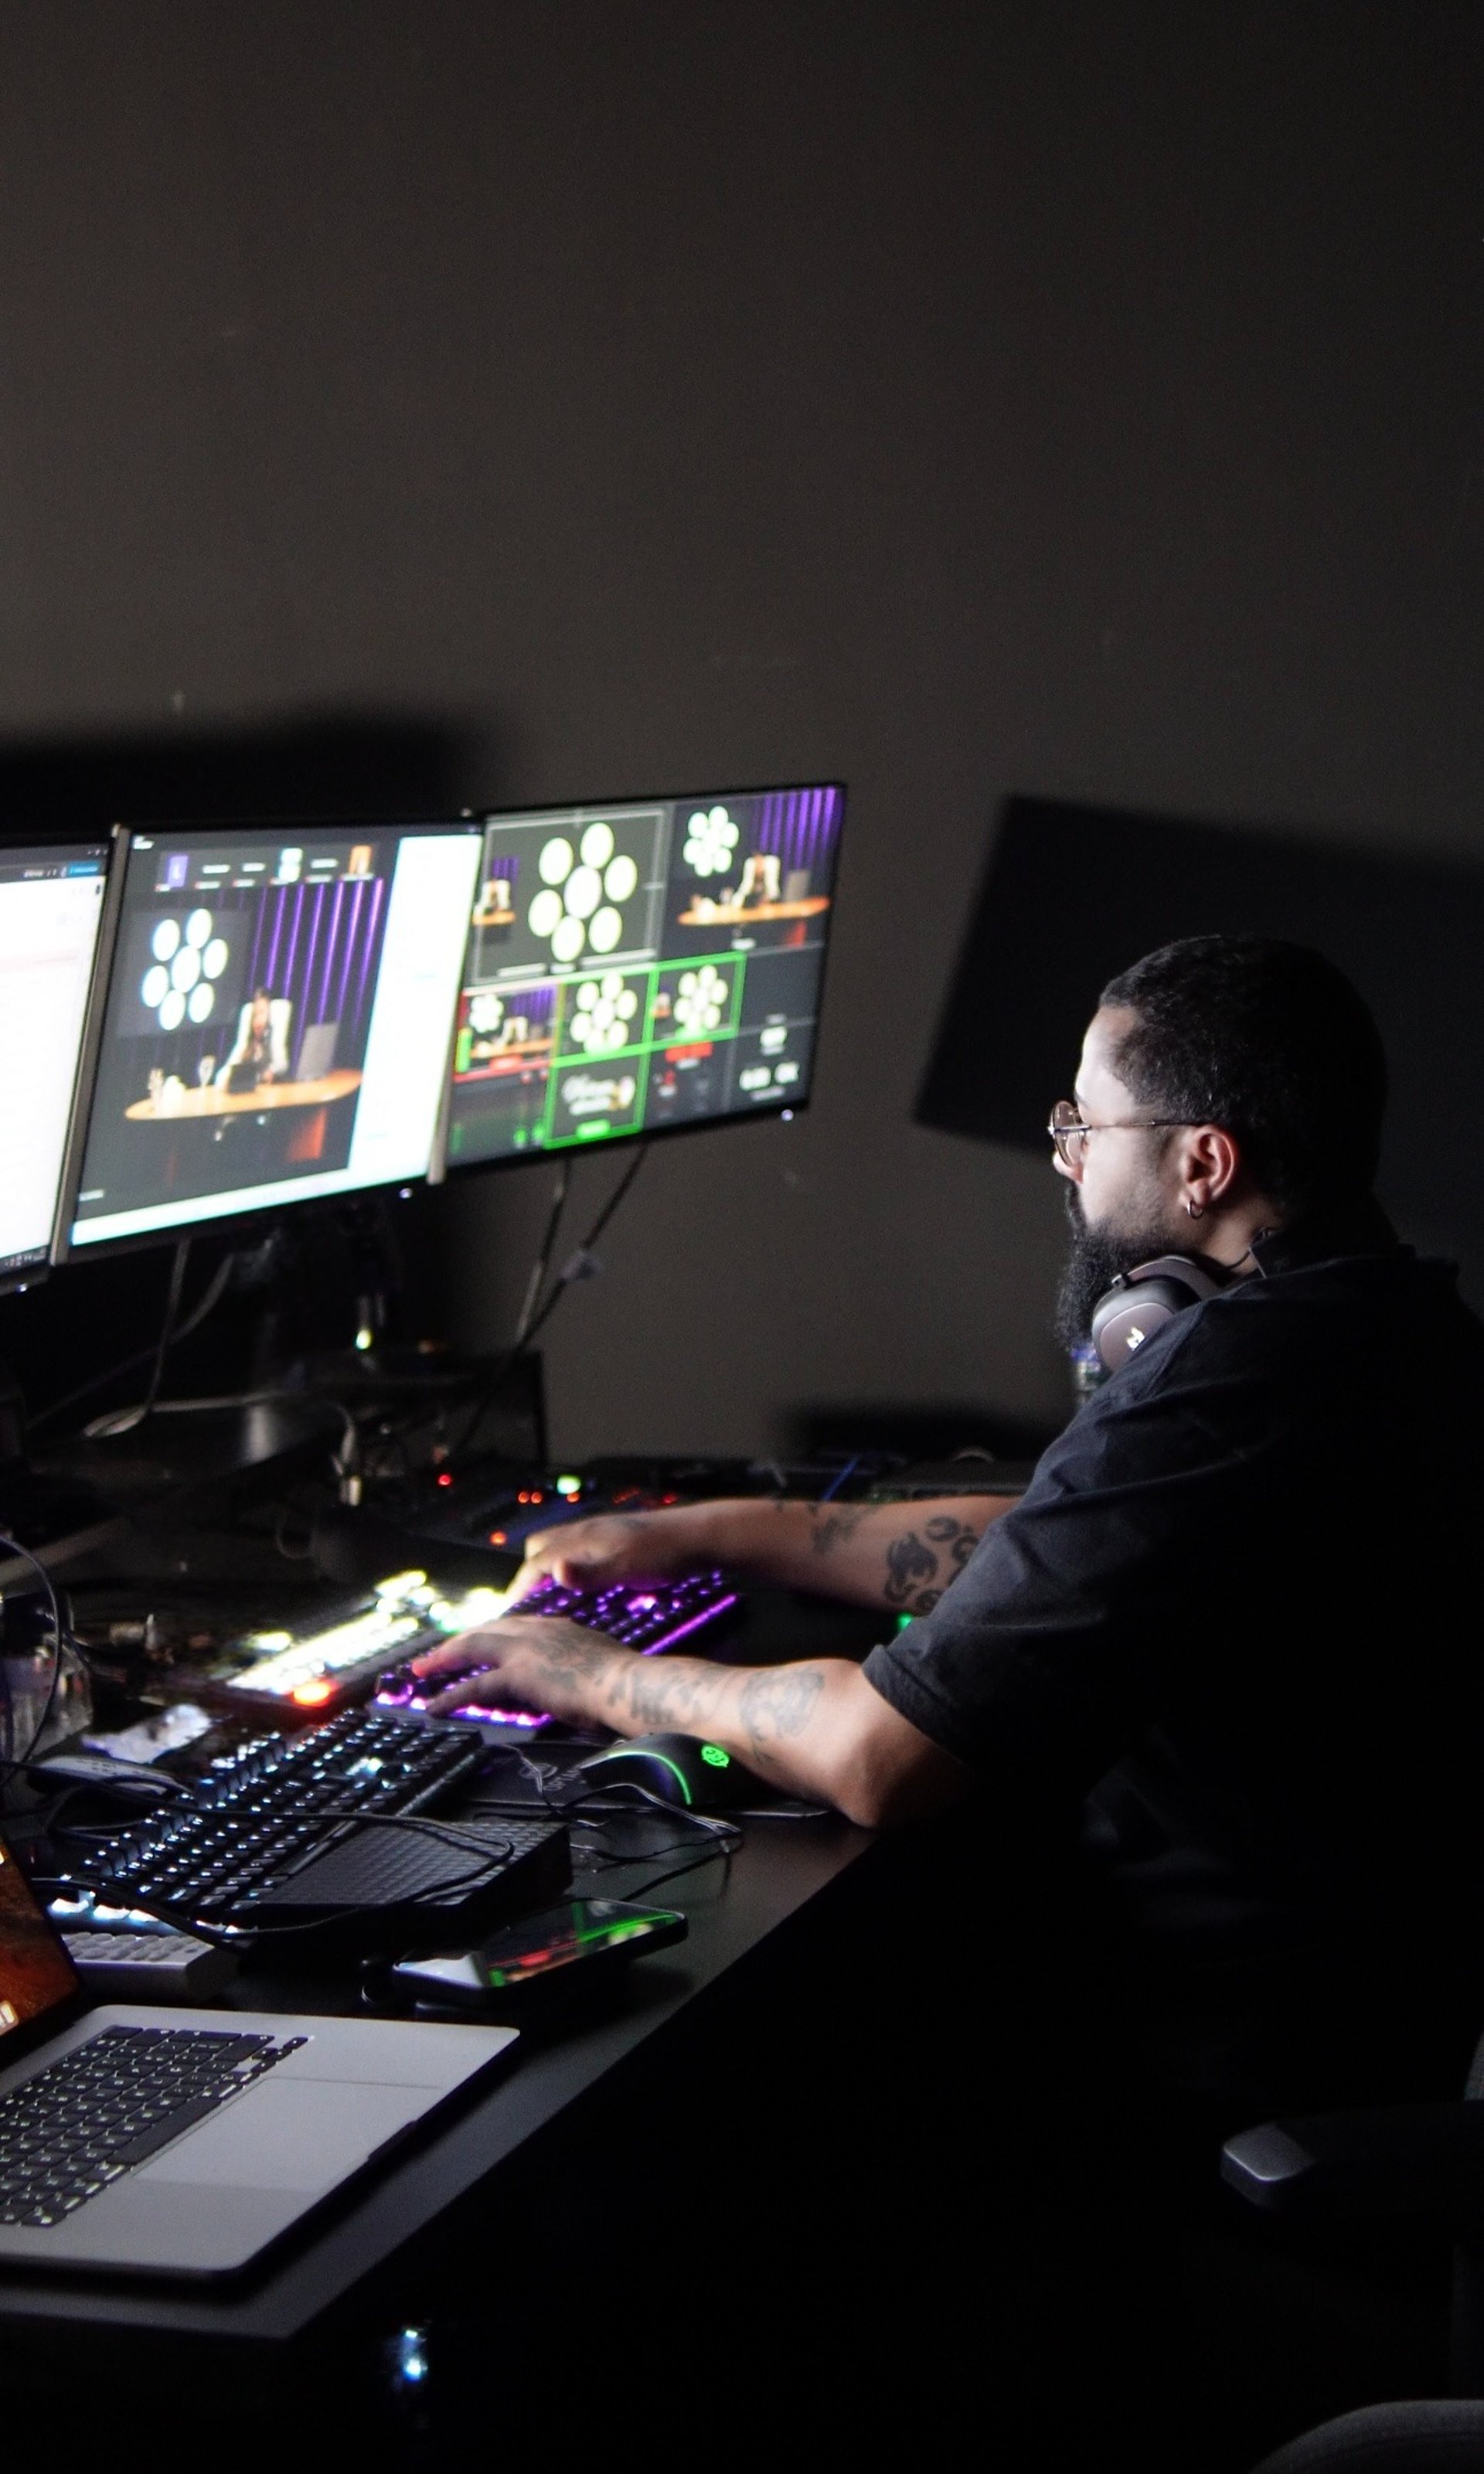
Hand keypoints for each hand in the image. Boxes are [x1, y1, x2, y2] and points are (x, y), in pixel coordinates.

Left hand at [412, 1616, 615, 1720]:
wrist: (626, 1683)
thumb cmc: (622, 1681)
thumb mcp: (599, 1662)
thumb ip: (580, 1664)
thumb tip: (576, 1681)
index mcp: (558, 1627)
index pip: (514, 1625)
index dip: (490, 1634)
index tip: (476, 1641)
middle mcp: (538, 1630)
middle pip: (486, 1630)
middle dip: (458, 1640)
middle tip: (435, 1653)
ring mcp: (525, 1649)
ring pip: (472, 1649)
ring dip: (442, 1660)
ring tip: (419, 1672)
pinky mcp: (518, 1673)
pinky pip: (475, 1685)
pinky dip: (451, 1696)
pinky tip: (435, 1707)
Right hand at [504, 1506, 710, 1605]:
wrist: (699, 1535)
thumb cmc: (665, 1554)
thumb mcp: (626, 1568)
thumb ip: (589, 1573)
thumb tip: (553, 1572)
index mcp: (582, 1538)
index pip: (536, 1562)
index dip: (519, 1587)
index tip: (507, 1612)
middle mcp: (586, 1530)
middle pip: (540, 1548)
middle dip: (528, 1574)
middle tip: (525, 1604)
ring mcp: (600, 1532)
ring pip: (559, 1546)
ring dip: (546, 1568)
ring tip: (545, 1596)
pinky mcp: (614, 1538)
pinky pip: (576, 1549)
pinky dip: (567, 1566)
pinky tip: (580, 1584)